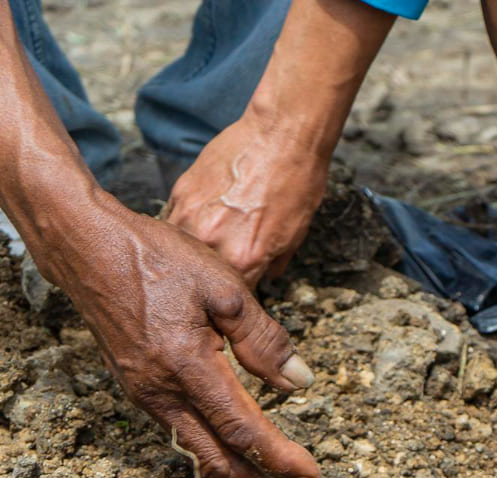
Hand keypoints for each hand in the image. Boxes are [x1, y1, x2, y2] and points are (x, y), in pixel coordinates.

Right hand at [47, 201, 319, 477]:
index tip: (312, 476)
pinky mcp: (140, 390)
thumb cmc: (158, 259)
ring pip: (197, 455)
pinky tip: (238, 459)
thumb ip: (264, 340)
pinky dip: (214, 457)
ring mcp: (145, 395)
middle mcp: (161, 392)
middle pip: (216, 463)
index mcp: (187, 366)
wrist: (90, 249)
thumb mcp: (226, 288)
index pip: (242, 430)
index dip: (280, 459)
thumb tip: (300, 382)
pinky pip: (181, 436)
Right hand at [165, 112, 329, 285]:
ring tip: (200, 252)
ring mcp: (190, 216)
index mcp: (245, 260)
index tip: (235, 294)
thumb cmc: (298, 182)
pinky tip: (192, 227)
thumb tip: (265, 278)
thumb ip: (273, 263)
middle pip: (201, 276)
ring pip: (179, 251)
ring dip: (188, 255)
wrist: (282, 136)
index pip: (232, 297)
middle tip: (218, 271)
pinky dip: (181, 230)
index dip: (235, 297)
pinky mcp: (180, 192)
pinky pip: (172, 223)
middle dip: (209, 278)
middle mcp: (212, 242)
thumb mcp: (296, 235)